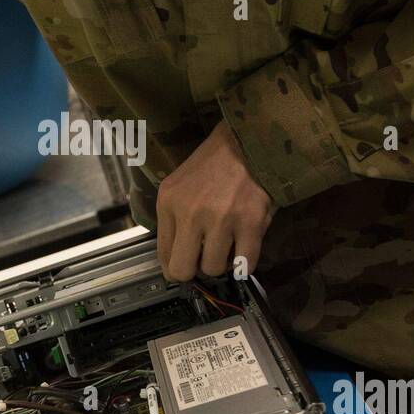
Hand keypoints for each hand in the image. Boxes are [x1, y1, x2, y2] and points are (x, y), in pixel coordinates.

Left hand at [156, 121, 273, 280]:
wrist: (248, 142)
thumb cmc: (213, 165)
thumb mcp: (178, 187)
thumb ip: (173, 221)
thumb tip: (174, 262)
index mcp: (169, 203)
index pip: (163, 255)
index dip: (175, 267)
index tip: (187, 266)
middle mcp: (191, 213)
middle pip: (183, 270)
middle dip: (195, 271)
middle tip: (205, 259)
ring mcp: (222, 219)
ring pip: (214, 269)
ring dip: (222, 263)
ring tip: (228, 246)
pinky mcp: (251, 223)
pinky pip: (245, 264)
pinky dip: (245, 264)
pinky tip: (244, 249)